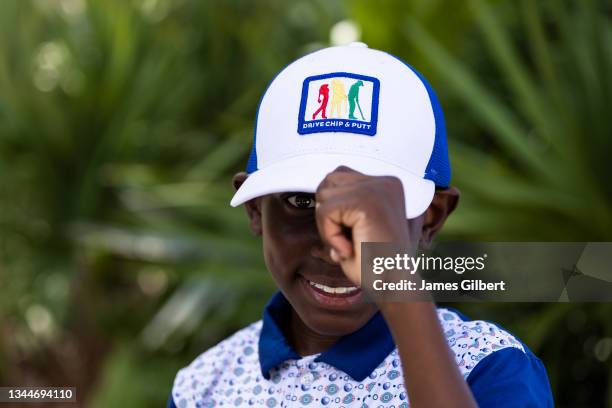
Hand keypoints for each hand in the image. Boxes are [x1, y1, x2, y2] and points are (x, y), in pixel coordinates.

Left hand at [315, 166, 409, 284]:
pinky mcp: (366, 202)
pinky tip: (350, 248)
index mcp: (386, 185)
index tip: (353, 234)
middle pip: (328, 181)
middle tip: (349, 241)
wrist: (393, 286)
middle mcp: (384, 181)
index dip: (334, 209)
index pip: (338, 177)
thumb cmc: (374, 263)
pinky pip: (326, 212)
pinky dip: (330, 235)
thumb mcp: (357, 227)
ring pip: (324, 196)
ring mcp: (376, 188)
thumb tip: (319, 198)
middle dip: (328, 214)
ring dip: (328, 226)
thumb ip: (342, 207)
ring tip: (351, 244)